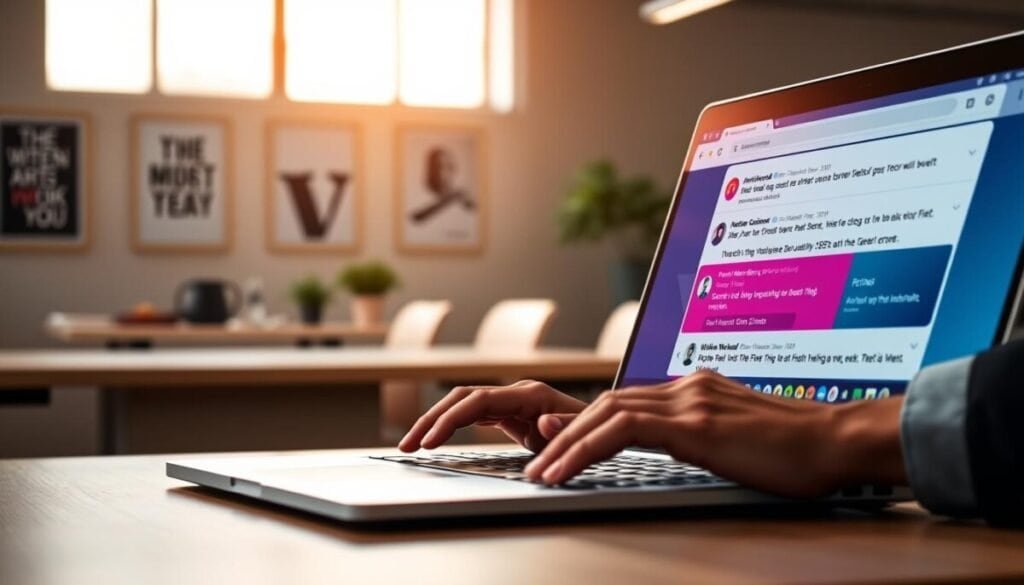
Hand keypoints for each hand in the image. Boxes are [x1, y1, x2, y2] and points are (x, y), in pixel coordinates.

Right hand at [398, 380, 586, 452]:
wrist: (607, 427)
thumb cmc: (597, 431)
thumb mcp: (584, 434)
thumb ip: (564, 429)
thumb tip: (546, 423)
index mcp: (529, 394)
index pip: (478, 401)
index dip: (450, 419)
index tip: (431, 442)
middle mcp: (515, 393)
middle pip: (461, 399)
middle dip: (431, 420)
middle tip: (407, 446)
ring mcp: (510, 402)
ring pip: (461, 406)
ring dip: (434, 423)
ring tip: (409, 446)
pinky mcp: (508, 414)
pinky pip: (470, 416)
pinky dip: (449, 427)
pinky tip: (433, 441)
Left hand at [523, 370, 906, 497]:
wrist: (837, 441)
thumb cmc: (797, 450)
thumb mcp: (738, 439)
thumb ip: (703, 435)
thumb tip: (681, 448)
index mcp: (693, 389)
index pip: (625, 401)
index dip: (586, 422)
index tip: (558, 444)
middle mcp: (685, 386)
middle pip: (607, 402)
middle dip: (566, 433)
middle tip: (536, 461)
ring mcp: (689, 399)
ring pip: (606, 412)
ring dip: (567, 444)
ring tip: (541, 473)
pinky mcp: (695, 421)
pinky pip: (625, 428)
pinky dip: (587, 447)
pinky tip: (568, 468)